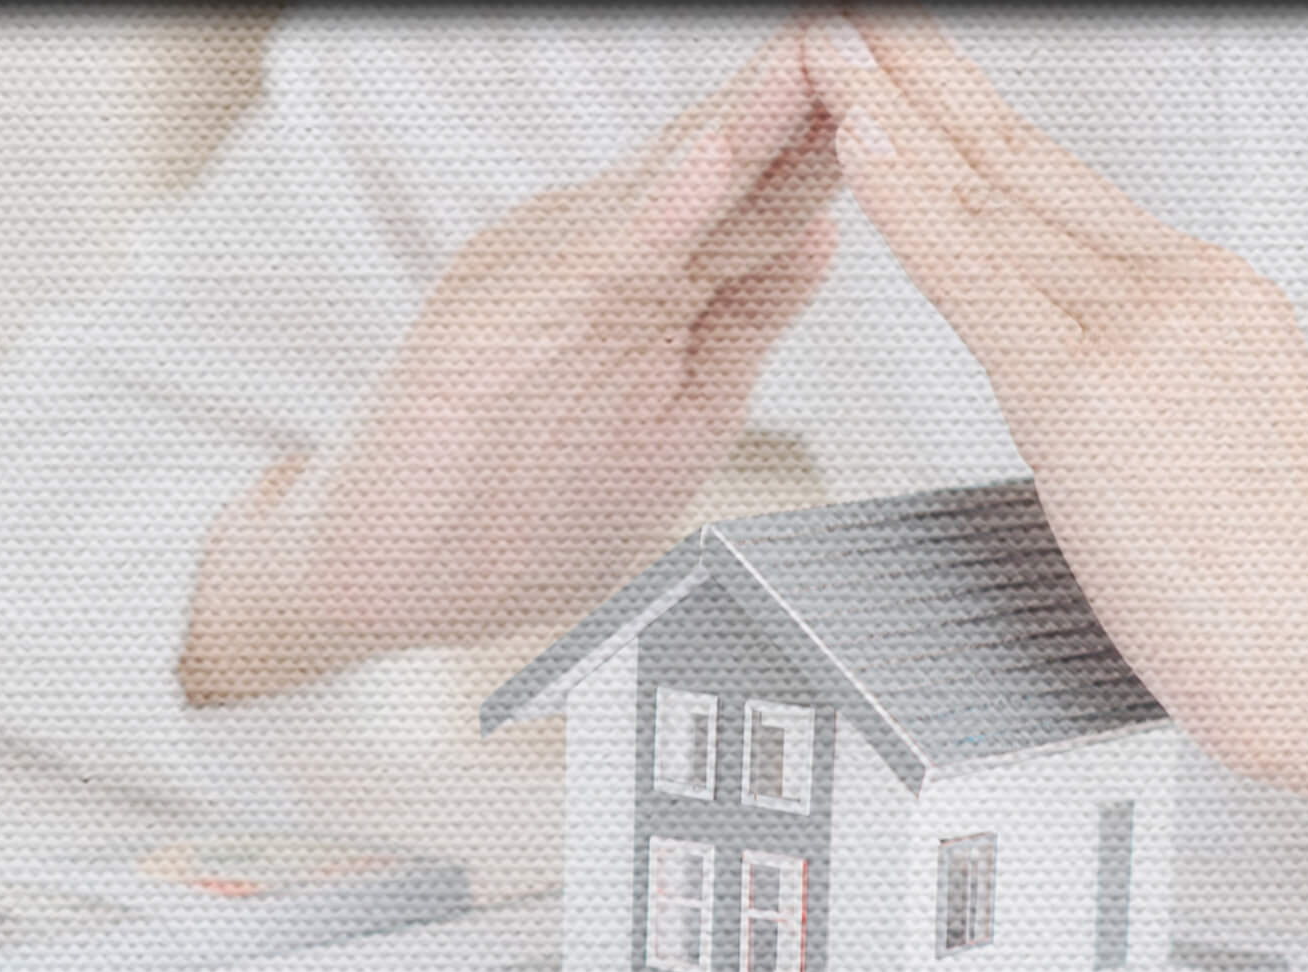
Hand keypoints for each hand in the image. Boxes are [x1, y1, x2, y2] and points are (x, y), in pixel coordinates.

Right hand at [184, 26, 839, 701]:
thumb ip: (747, 316)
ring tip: (815, 52)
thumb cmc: (533, 507)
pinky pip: (595, 253)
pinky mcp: (494, 314)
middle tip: (872, 27)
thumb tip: (828, 232)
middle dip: (802, 93)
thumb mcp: (687, 404)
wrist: (404, 581)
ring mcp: (544, 271)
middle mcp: (599, 250)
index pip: (763, 184)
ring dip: (749, 116)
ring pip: (668, 182)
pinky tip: (716, 161)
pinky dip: (661, 204)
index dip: (835, 132)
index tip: (903, 80)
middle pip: (723, 157)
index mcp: (651, 273)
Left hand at [805, 11, 1307, 922]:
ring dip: (892, 109)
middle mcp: (1176, 286)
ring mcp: (1133, 326)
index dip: (975, 125)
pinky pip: (970, 272)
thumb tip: (1175, 383)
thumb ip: (1201, 386)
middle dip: (927, 81)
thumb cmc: (1302, 580)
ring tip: (833, 42)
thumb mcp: (1266, 439)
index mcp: (1211, 295)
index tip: (923, 78)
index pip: (1061, 190)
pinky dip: (905, 195)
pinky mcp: (1083, 389)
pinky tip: (857, 138)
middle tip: (862, 17)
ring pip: (985, 195)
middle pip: (1018, 159)